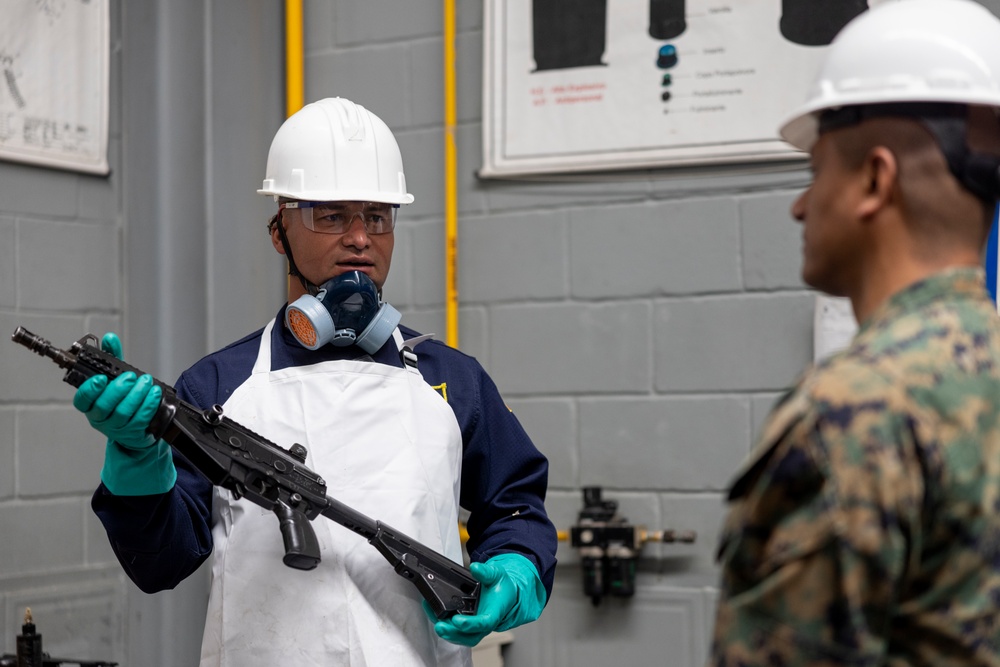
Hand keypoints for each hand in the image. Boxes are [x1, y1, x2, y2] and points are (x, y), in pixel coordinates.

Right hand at [72, 332, 175, 494]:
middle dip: (119, 389)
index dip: (90, 390)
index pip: (82, 400)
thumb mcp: (114, 377)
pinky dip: (148, 404)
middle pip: (105, 406)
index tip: (101, 378)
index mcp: (90, 405)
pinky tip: (154, 393)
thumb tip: (109, 338)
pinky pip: (141, 418)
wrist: (135, 427)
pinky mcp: (133, 432)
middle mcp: (100, 418)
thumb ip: (112, 357)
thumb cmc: (121, 399)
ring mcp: (117, 427)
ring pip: (124, 412)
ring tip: (146, 382)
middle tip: (131, 377)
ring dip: (137, 395)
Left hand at [425, 553, 546, 646]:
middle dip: (453, 634)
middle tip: (439, 626)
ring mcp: (476, 628)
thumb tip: (475, 568)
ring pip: (462, 638)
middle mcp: (485, 624)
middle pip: (470, 637)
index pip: (484, 623)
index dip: (470, 624)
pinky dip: (446, 628)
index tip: (456, 620)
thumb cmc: (502, 587)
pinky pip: (457, 633)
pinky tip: (434, 615)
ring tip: (434, 619)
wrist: (505, 594)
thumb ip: (487, 572)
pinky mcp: (468, 627)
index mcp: (495, 613)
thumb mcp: (497, 574)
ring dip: (447, 633)